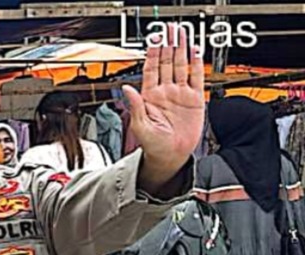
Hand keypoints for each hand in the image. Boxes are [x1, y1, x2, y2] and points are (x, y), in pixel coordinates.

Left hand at [125, 24, 204, 191]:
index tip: (154, 39)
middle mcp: (165, 92)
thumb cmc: (153, 145)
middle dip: (169, 45)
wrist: (170, 156)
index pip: (152, 69)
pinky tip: (195, 52)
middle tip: (170, 29)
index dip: (153, 53)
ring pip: (182, 66)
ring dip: (182, 50)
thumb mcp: (140, 126)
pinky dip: (197, 65)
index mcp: (150, 97)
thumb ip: (135, 105)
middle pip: (168, 62)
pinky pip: (196, 78)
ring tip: (183, 34)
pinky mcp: (194, 100)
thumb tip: (126, 88)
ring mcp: (180, 95)